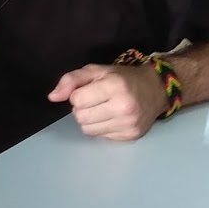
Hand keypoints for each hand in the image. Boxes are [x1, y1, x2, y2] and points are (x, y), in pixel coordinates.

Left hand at [48, 62, 165, 139]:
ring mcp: (128, 124)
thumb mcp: (97, 70)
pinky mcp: (130, 136)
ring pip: (87, 130)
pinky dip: (102, 128)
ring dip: (90, 120)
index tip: (90, 91)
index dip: (78, 95)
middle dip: (83, 109)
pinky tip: (113, 118)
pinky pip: (100, 136)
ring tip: (104, 109)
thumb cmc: (123, 78)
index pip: (77, 100)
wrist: (156, 89)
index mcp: (114, 86)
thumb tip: (52, 97)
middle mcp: (123, 107)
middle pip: (80, 117)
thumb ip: (71, 80)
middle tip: (96, 101)